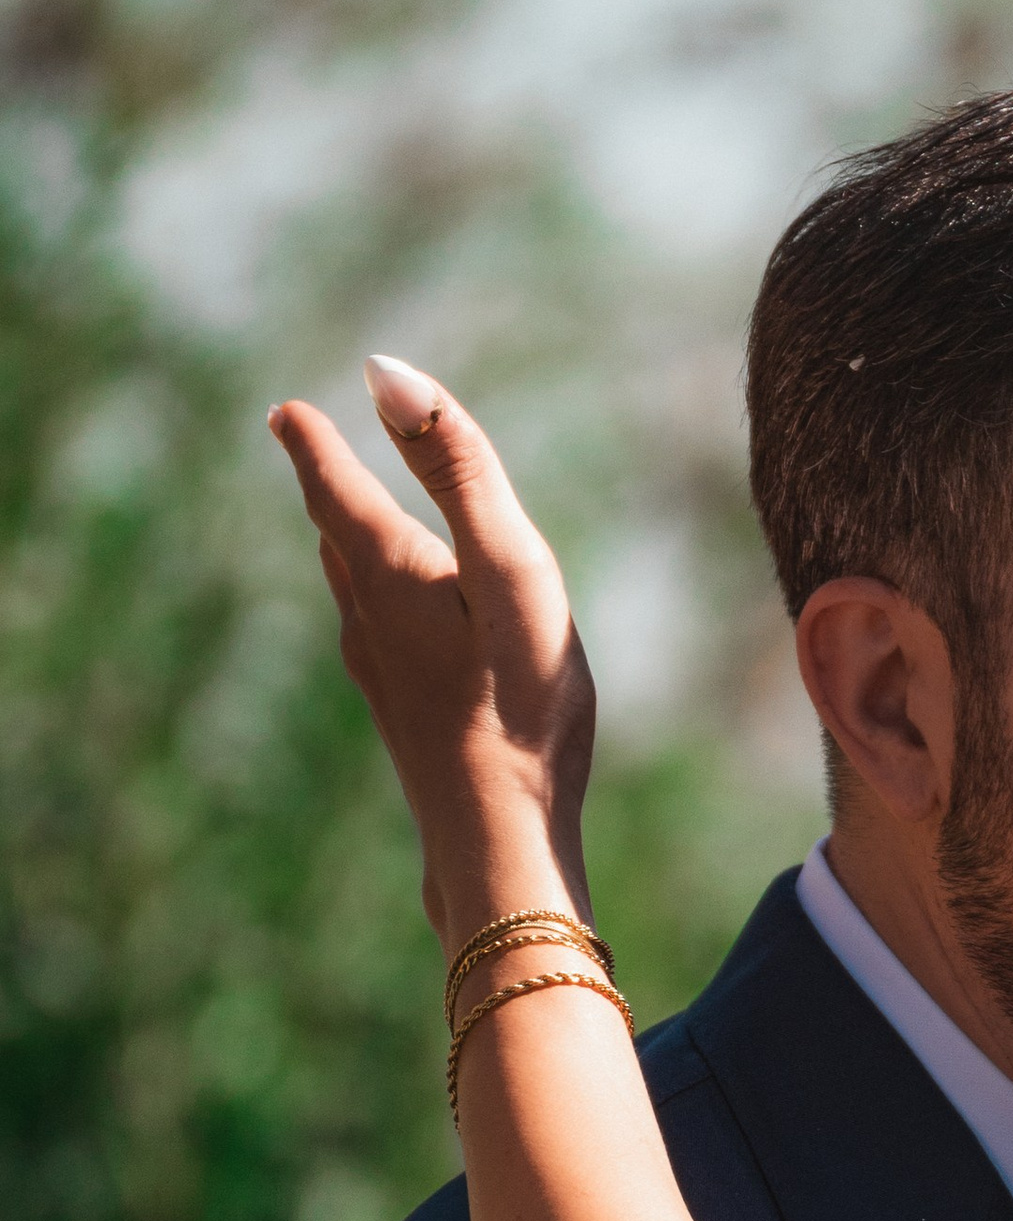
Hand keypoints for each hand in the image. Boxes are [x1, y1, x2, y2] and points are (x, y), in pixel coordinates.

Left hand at [268, 357, 595, 952]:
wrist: (500, 845)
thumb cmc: (518, 706)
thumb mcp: (509, 569)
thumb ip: (461, 470)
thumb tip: (389, 376)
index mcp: (390, 575)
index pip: (334, 487)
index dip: (314, 444)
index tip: (287, 413)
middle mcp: (368, 622)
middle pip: (339, 538)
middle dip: (329, 490)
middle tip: (311, 447)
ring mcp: (381, 677)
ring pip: (354, 592)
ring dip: (352, 548)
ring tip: (352, 523)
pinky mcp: (405, 721)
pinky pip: (381, 639)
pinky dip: (382, 603)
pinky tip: (403, 628)